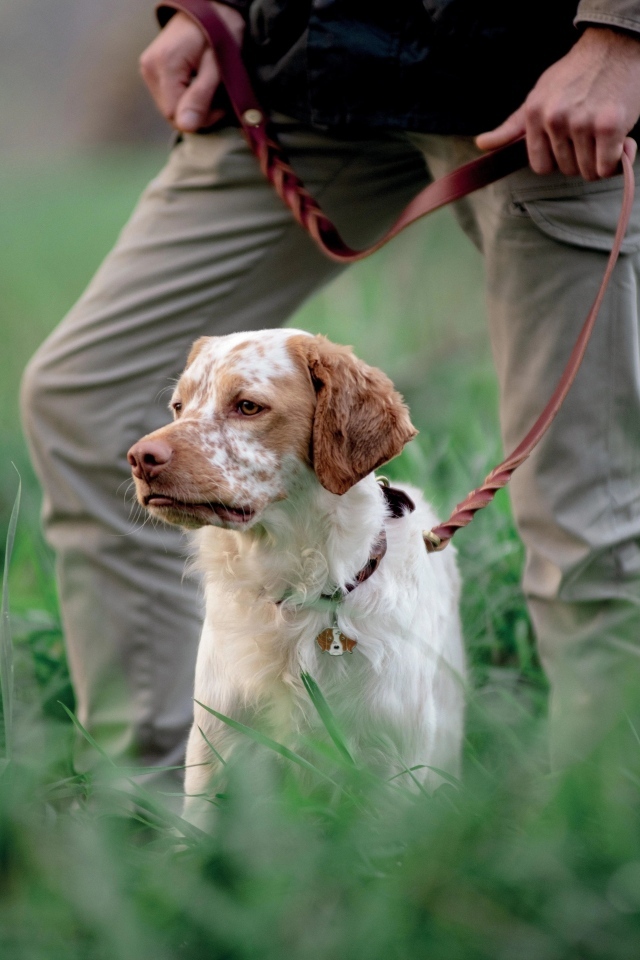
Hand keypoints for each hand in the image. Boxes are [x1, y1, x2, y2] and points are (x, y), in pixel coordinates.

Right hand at [139, 4, 243, 131]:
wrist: (211, 7)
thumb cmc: (220, 32)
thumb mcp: (216, 65)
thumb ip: (201, 96)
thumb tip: (186, 127)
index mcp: (165, 65)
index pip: (176, 116)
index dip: (201, 117)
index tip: (220, 104)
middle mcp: (150, 68)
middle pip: (171, 114)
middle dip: (197, 112)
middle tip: (216, 95)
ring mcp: (148, 68)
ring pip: (170, 108)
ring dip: (191, 105)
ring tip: (207, 86)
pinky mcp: (151, 70)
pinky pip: (168, 97)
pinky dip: (185, 96)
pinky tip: (197, 82)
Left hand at [476, 27, 639, 179]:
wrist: (614, 46)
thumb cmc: (575, 75)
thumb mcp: (537, 96)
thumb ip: (512, 126)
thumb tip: (481, 143)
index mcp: (534, 114)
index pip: (541, 166)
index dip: (557, 161)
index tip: (568, 145)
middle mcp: (554, 119)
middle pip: (566, 170)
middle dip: (580, 159)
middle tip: (590, 133)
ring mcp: (582, 123)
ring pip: (587, 172)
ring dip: (599, 161)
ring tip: (602, 133)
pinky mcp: (609, 126)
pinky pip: (607, 168)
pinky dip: (616, 161)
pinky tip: (620, 141)